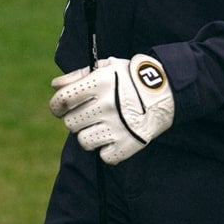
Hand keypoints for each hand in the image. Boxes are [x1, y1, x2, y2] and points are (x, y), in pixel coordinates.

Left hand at [49, 55, 175, 165]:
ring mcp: (119, 125)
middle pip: (70, 123)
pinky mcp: (129, 143)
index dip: (56, 106)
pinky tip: (115, 138)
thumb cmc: (131, 78)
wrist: (168, 90)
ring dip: (89, 136)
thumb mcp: (107, 67)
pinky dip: (108, 151)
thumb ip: (78, 76)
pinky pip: (104, 156)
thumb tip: (55, 86)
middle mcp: (108, 104)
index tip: (59, 108)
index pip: (63, 100)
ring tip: (102, 127)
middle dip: (76, 120)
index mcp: (100, 82)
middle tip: (89, 116)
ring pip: (83, 141)